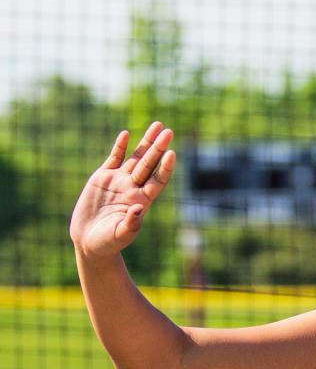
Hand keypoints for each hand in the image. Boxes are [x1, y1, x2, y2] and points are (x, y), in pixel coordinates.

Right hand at [69, 122, 175, 257]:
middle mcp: (133, 188)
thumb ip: (132, 223)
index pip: (158, 180)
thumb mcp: (121, 235)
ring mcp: (119, 181)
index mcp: (142, 201)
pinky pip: (114, 159)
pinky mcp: (103, 178)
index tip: (172, 153)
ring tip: (157, 125)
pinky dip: (120, 147)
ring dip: (146, 142)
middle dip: (158, 147)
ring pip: (135, 157)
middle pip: (149, 164)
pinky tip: (126, 134)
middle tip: (169, 131)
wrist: (90, 242)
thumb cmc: (108, 242)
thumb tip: (140, 208)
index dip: (165, 167)